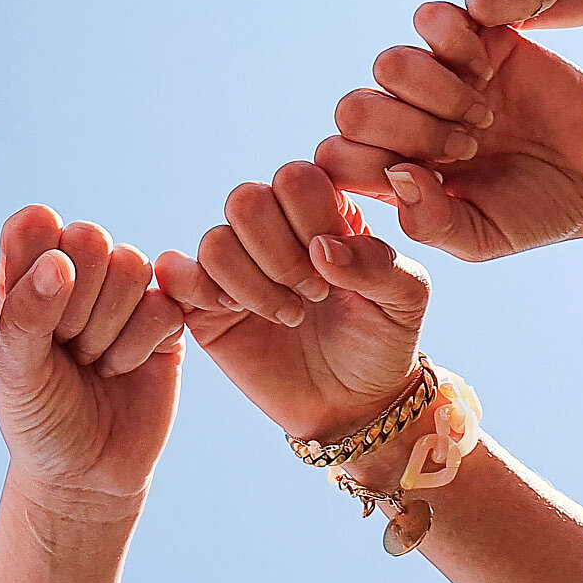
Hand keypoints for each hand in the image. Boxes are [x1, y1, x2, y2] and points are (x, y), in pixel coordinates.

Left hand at [0, 207, 183, 508]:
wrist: (86, 475)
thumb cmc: (37, 418)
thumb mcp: (15, 373)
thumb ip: (25, 315)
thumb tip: (58, 262)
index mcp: (27, 270)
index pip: (35, 224)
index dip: (40, 261)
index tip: (33, 315)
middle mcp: (77, 270)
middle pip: (90, 238)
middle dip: (77, 303)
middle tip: (66, 347)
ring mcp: (124, 291)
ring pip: (130, 265)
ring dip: (108, 327)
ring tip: (93, 362)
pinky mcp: (166, 317)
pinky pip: (164, 303)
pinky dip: (139, 346)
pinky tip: (122, 370)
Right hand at [156, 164, 428, 442]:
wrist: (353, 404)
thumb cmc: (382, 341)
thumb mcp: (405, 299)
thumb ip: (377, 263)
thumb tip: (322, 248)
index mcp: (320, 208)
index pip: (296, 178)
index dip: (312, 222)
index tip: (337, 272)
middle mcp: (272, 226)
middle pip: (246, 200)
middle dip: (280, 256)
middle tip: (312, 295)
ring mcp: (234, 262)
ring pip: (215, 240)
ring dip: (254, 285)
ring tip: (288, 315)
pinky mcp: (202, 301)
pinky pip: (177, 273)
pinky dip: (200, 289)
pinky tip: (235, 312)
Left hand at [320, 2, 582, 258]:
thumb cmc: (536, 211)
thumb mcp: (482, 237)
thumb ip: (431, 222)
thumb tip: (396, 176)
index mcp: (391, 168)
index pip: (334, 156)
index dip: (370, 167)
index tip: (433, 181)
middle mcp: (403, 118)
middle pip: (351, 107)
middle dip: (405, 131)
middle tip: (463, 149)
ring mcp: (436, 76)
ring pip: (388, 63)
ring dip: (436, 94)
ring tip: (483, 117)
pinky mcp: (472, 37)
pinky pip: (433, 18)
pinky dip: (457, 44)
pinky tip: (489, 70)